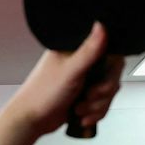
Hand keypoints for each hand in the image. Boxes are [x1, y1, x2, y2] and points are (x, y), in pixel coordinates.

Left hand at [4, 23, 124, 137]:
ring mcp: (85, 80)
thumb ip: (89, 50)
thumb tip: (102, 24)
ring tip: (79, 108)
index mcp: (77, 50)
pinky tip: (81, 116)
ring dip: (97, 106)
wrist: (31, 120)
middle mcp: (83, 63)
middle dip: (103, 92)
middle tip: (87, 96)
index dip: (110, 70)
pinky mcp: (85, 96)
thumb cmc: (42, 94)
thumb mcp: (69, 71)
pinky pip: (103, 104)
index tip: (101, 79)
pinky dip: (95, 113)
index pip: (110, 52)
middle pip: (112, 75)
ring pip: (109, 92)